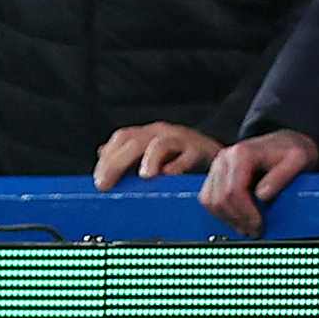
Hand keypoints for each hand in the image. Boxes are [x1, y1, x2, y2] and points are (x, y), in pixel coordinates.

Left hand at [93, 120, 224, 186]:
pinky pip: (190, 156)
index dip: (108, 158)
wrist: (220, 156)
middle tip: (105, 184)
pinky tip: (171, 175)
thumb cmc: (184, 158)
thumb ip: (130, 155)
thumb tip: (102, 154)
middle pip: (135, 142)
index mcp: (149, 134)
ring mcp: (183, 140)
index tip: (98, 181)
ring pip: (160, 144)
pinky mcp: (202, 150)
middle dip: (117, 163)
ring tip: (143, 176)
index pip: (122, 138)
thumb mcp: (154, 154)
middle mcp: (163, 133)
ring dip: (150, 159)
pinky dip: (179, 165)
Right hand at [198, 126, 318, 234]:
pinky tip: (238, 218)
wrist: (286, 143)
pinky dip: (221, 213)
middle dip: (237, 220)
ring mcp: (218, 165)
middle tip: (254, 231)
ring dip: (228, 219)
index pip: (233, 191)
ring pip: (210, 201)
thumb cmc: (292, 151)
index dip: (245, 214)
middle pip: (219, 199)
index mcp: (242, 153)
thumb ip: (281, 177)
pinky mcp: (215, 174)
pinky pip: (208, 199)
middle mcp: (225, 157)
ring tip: (247, 227)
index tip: (259, 225)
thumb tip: (262, 195)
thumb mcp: (299, 160)